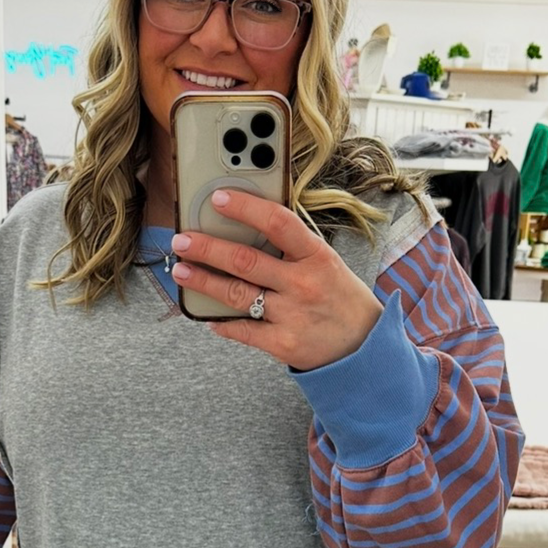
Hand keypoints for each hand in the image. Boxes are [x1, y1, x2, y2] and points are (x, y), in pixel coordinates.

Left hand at [171, 189, 383, 371]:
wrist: (366, 350)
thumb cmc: (342, 300)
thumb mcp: (328, 264)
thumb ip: (294, 248)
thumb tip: (249, 227)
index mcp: (317, 256)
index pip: (278, 223)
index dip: (246, 207)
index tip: (219, 198)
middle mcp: (303, 284)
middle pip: (245, 260)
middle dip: (207, 248)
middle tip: (183, 240)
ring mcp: (291, 315)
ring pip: (235, 294)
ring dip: (203, 281)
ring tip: (181, 271)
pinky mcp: (282, 343)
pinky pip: (241, 330)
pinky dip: (220, 322)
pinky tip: (207, 317)